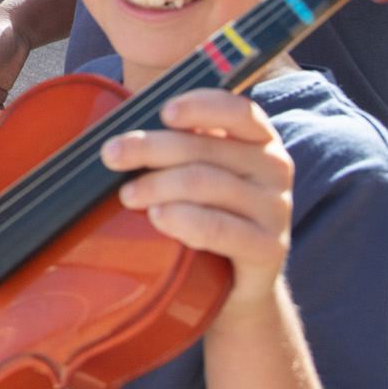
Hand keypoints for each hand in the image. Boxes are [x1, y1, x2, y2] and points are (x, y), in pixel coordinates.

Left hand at [101, 89, 293, 310]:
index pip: (237, 111)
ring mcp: (275, 208)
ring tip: (127, 194)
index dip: (199, 107)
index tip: (162, 112)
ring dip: (158, 185)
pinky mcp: (268, 247)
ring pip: (206, 184)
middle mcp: (274, 168)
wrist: (237, 281)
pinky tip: (158, 217)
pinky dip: (183, 219)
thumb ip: (178, 146)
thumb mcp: (199, 171)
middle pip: (206, 149)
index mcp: (259, 139)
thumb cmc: (208, 212)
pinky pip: (219, 228)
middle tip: (111, 156)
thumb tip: (124, 138)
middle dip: (151, 149)